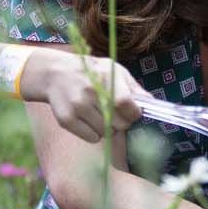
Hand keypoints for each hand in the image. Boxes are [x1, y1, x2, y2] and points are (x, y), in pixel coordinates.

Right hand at [25, 50, 142, 143]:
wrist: (56, 73)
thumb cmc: (91, 72)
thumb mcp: (114, 70)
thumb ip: (133, 88)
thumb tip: (151, 103)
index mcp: (105, 78)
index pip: (127, 105)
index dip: (134, 113)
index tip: (132, 112)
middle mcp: (90, 93)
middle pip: (119, 124)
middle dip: (121, 122)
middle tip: (114, 113)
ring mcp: (77, 107)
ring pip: (106, 133)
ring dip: (107, 128)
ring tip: (98, 114)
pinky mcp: (66, 120)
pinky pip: (92, 138)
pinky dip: (93, 133)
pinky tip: (87, 120)